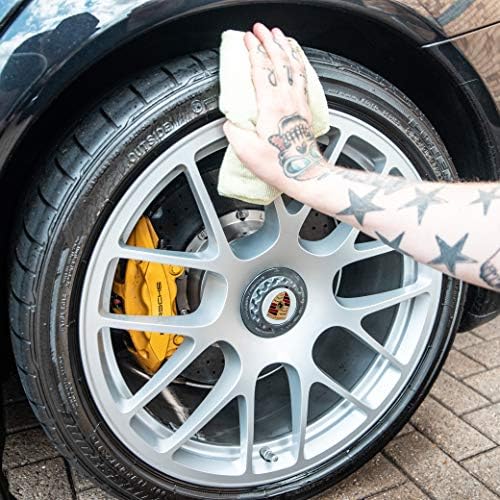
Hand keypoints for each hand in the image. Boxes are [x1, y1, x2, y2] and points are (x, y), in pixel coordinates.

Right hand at [223, 23, 326, 191]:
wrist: (302, 173)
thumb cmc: (277, 164)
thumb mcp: (245, 151)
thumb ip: (233, 131)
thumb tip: (229, 122)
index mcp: (271, 105)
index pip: (262, 69)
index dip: (253, 51)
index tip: (247, 39)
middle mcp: (287, 100)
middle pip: (280, 61)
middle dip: (269, 41)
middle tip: (261, 28)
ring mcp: (299, 103)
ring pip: (294, 66)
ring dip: (286, 47)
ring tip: (280, 35)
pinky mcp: (305, 110)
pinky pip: (303, 78)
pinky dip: (299, 63)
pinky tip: (297, 60)